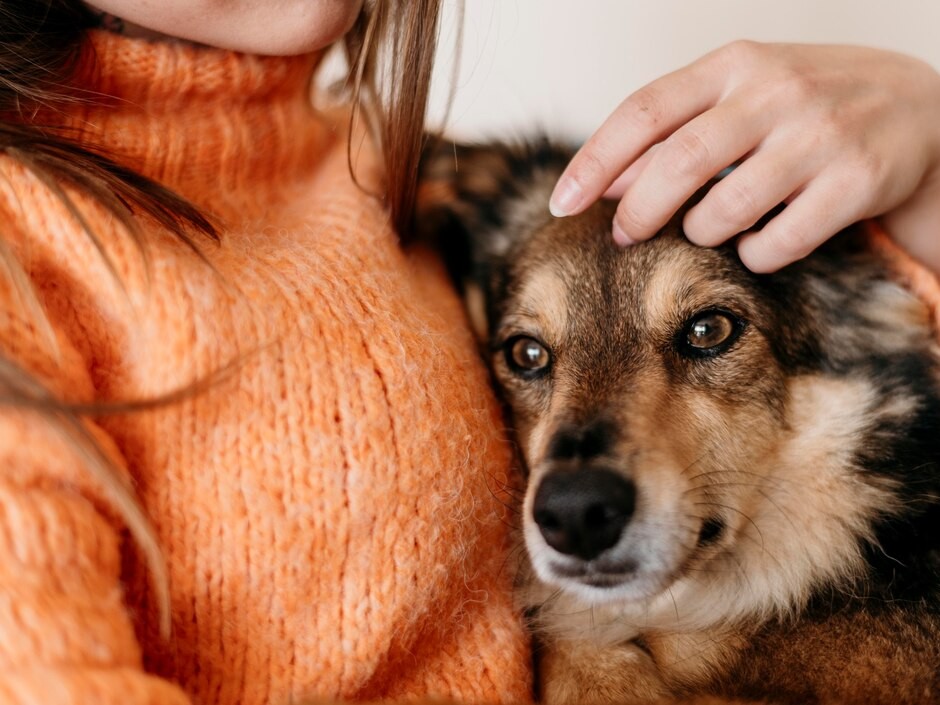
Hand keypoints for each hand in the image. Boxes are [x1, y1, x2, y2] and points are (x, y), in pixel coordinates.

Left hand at [550, 42, 939, 272]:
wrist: (921, 108)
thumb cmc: (804, 108)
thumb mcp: (740, 97)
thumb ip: (674, 130)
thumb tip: (603, 183)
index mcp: (735, 64)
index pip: (644, 111)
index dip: (594, 161)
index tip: (561, 203)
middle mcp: (776, 91)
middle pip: (678, 163)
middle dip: (637, 210)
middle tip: (622, 236)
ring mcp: (820, 135)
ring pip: (725, 209)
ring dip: (701, 233)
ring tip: (707, 229)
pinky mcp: (856, 181)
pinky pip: (777, 242)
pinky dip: (754, 254)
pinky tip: (758, 242)